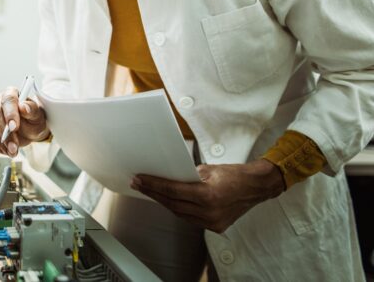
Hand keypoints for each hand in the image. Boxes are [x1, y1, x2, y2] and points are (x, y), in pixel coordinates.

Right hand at [0, 87, 48, 156]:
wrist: (30, 130)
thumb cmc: (33, 119)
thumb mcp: (38, 116)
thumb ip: (32, 110)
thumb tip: (23, 107)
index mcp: (10, 93)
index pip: (8, 100)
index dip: (10, 114)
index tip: (14, 128)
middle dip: (4, 132)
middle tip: (14, 146)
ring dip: (0, 141)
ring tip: (13, 151)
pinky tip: (6, 150)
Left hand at [131, 159, 284, 232]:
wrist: (256, 187)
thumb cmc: (235, 175)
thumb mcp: (209, 169)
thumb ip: (188, 175)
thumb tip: (168, 176)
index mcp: (208, 195)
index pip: (173, 191)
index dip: (153, 185)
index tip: (140, 179)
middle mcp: (210, 212)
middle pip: (173, 203)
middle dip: (153, 193)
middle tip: (138, 184)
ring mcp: (213, 222)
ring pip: (180, 213)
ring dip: (164, 202)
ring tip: (150, 191)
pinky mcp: (215, 226)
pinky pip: (190, 218)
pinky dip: (178, 209)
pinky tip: (168, 201)